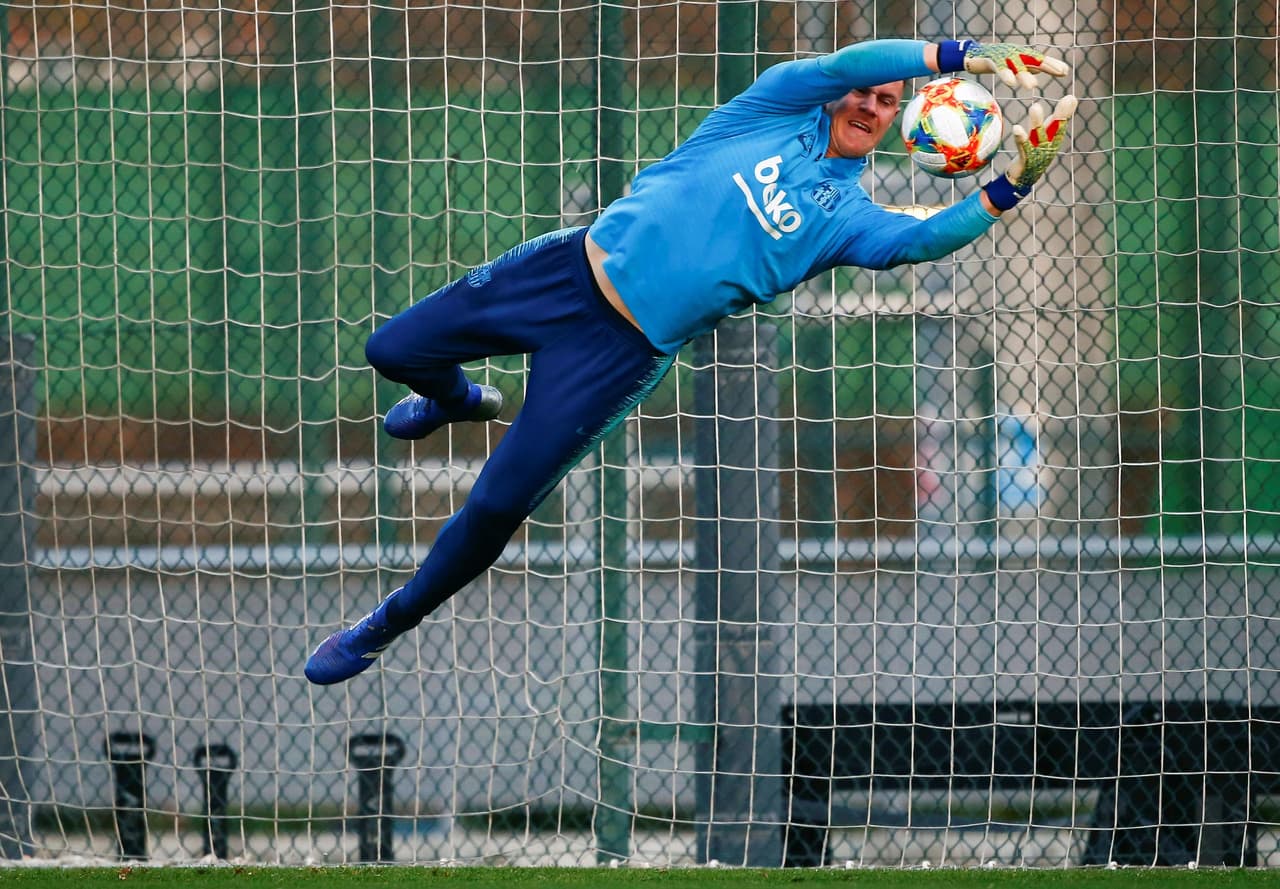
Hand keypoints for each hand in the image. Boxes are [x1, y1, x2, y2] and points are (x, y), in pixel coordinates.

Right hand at [963, 42, 1069, 88]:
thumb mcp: (1013, 65)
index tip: (1065, 72)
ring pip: (1017, 66)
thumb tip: (1040, 70)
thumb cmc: (995, 61)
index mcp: (1021, 55)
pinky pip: (999, 68)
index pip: (1040, 60)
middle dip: (1047, 65)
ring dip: (1025, 76)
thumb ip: (1025, 67)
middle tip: (1060, 72)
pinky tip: (1011, 82)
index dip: (1052, 65)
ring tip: (1033, 86)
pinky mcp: (991, 59)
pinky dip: (1005, 74)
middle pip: (1033, 60)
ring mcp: (1004, 55)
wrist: (973, 55)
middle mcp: (1016, 53)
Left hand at [983, 95, 1077, 210]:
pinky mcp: (1026, 159)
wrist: (1023, 179)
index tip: (1072, 98)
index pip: (1061, 123)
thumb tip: (1071, 98)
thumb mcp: (1047, 134)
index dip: (1066, 112)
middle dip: (1061, 114)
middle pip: (1055, 127)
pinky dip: (1020, 137)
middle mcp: (1048, 145)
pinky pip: (1023, 146)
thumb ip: (1057, 118)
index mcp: (1053, 138)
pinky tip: (1016, 128)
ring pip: (1038, 134)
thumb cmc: (1035, 153)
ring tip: (1035, 107)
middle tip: (1068, 99)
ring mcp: (1038, 152)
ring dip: (1037, 121)